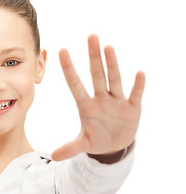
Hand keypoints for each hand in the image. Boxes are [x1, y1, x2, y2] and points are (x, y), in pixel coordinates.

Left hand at [51, 34, 144, 160]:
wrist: (115, 145)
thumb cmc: (97, 139)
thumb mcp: (84, 144)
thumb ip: (70, 148)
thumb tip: (54, 157)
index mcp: (86, 105)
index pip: (75, 84)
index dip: (69, 69)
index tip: (61, 50)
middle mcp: (101, 99)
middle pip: (96, 75)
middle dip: (93, 57)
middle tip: (91, 36)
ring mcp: (117, 101)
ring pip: (114, 80)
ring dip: (112, 65)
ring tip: (108, 48)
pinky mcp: (132, 108)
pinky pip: (135, 95)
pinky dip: (137, 86)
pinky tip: (139, 73)